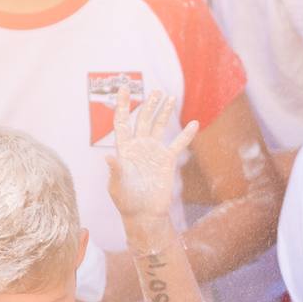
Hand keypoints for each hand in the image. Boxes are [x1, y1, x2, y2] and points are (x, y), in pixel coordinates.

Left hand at [108, 88, 197, 223]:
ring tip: (170, 97)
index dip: (123, 104)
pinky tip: (194, 123)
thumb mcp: (118, 186)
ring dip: (164, 112)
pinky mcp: (167, 161)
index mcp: (124, 149)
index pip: (122, 121)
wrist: (144, 214)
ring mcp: (153, 152)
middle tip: (156, 92)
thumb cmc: (126, 201)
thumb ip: (115, 170)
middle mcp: (139, 146)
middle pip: (143, 119)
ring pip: (159, 126)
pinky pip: (178, 144)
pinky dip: (186, 134)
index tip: (124, 88)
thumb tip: (108, 157)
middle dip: (149, 104)